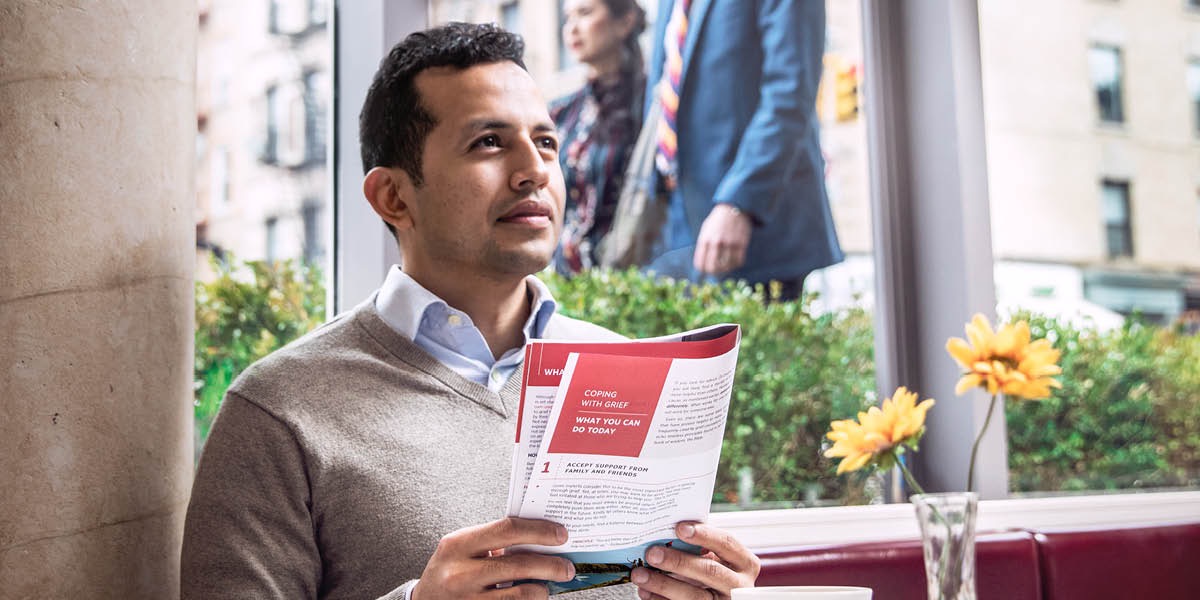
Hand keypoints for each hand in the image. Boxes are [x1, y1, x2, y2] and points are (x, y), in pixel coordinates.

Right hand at [411, 517, 576, 599]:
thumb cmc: (448, 571)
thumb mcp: (462, 549)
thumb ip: (493, 541)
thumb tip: (539, 539)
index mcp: (458, 544)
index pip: (507, 529)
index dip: (539, 531)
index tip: (560, 534)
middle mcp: (460, 572)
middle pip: (519, 565)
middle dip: (551, 565)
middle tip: (567, 567)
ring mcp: (468, 599)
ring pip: (521, 595)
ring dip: (542, 590)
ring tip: (548, 586)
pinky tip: (531, 598)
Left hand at [630, 522, 759, 599]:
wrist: (720, 598)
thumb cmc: (714, 571)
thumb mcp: (716, 558)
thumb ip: (700, 546)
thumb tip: (666, 533)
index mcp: (744, 562)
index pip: (726, 543)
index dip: (704, 534)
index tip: (679, 528)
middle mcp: (739, 585)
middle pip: (709, 571)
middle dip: (678, 562)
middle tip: (652, 553)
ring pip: (694, 595)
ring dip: (663, 584)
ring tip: (640, 575)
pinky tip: (646, 592)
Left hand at [693, 204, 751, 274]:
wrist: (734, 207)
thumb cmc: (718, 220)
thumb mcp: (706, 230)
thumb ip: (703, 246)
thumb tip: (702, 264)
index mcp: (705, 240)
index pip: (700, 264)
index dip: (702, 270)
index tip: (705, 270)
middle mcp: (716, 243)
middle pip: (712, 268)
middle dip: (713, 273)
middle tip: (716, 271)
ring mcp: (729, 244)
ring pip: (726, 266)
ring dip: (726, 269)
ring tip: (726, 266)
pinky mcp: (741, 243)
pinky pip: (738, 261)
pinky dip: (736, 264)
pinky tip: (734, 261)